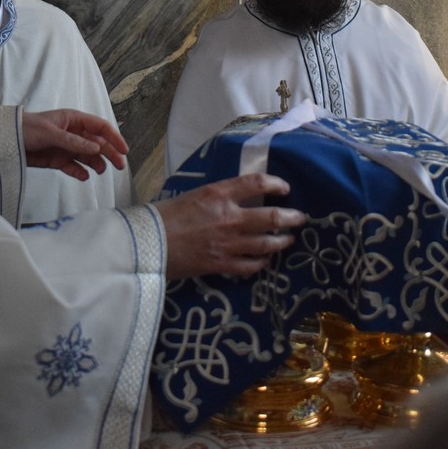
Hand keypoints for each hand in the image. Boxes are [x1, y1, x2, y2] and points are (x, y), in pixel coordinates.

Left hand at [21, 109, 128, 180]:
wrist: (5, 140)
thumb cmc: (27, 128)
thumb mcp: (51, 133)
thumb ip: (73, 141)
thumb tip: (96, 148)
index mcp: (74, 120)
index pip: (100, 127)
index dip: (114, 138)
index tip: (124, 150)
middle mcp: (74, 133)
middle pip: (98, 143)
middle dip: (110, 153)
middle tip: (120, 166)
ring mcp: (66, 147)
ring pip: (88, 156)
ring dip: (96, 164)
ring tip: (101, 172)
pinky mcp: (58, 160)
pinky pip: (74, 167)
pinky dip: (80, 172)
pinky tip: (84, 176)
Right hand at [152, 173, 305, 278]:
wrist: (147, 244)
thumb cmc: (165, 216)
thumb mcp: (194, 195)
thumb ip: (219, 196)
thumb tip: (238, 198)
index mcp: (218, 194)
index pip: (256, 183)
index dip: (275, 184)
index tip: (284, 187)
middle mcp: (228, 218)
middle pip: (272, 217)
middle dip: (292, 218)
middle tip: (300, 218)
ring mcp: (228, 244)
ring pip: (267, 243)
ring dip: (282, 241)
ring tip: (288, 239)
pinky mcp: (222, 265)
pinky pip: (252, 265)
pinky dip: (262, 262)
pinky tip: (265, 259)